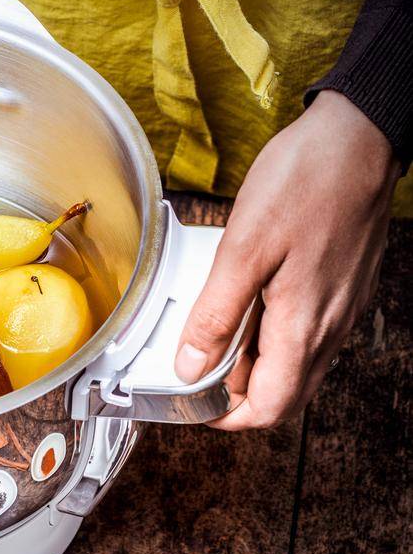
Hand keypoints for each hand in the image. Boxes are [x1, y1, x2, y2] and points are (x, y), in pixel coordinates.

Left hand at [175, 92, 399, 428]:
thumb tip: (191, 365)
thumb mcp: (244, 246)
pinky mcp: (343, 287)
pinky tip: (247, 297)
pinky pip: (306, 331)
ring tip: (215, 325)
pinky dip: (272, 331)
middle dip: (237, 392)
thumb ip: (216, 313)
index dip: (227, 415)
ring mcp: (340, 308)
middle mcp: (330, 327)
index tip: (192, 399)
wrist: (361, 137)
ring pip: (295, 363)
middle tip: (196, 363)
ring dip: (253, 360)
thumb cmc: (307, 179)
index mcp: (305, 326)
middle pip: (283, 393)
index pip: (269, 408)